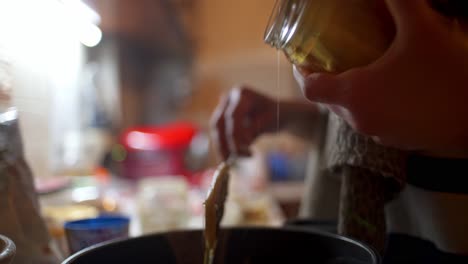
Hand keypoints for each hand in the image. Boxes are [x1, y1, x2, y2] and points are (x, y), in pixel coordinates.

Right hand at [210, 86, 277, 159]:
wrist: (276, 114)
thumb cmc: (275, 116)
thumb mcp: (269, 122)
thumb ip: (254, 130)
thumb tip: (242, 143)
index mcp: (243, 94)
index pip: (233, 115)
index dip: (236, 134)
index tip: (246, 148)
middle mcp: (229, 99)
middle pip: (219, 122)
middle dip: (225, 143)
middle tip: (233, 160)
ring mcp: (223, 108)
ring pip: (216, 131)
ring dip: (223, 148)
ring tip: (238, 158)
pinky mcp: (222, 119)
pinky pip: (218, 135)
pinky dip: (223, 148)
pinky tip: (230, 158)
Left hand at [296, 0, 467, 156]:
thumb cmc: (446, 77)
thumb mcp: (422, 31)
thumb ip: (401, 3)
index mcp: (354, 95)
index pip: (310, 87)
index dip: (301, 71)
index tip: (302, 59)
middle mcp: (358, 119)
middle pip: (328, 99)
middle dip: (325, 79)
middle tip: (331, 59)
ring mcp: (376, 132)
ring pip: (349, 111)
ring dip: (348, 92)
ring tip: (359, 70)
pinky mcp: (394, 141)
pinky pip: (370, 120)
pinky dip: (368, 104)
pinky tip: (386, 89)